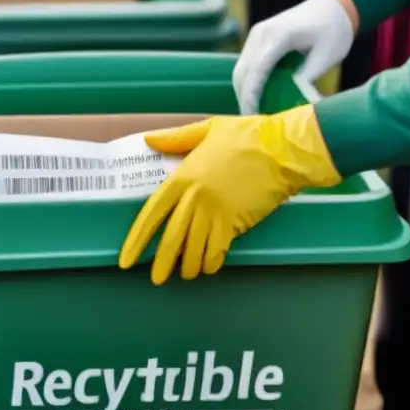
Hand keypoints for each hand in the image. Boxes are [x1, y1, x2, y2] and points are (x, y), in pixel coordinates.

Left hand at [118, 105, 341, 283]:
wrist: (282, 149)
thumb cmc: (245, 135)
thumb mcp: (206, 130)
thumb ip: (175, 139)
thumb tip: (147, 140)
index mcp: (182, 177)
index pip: (152, 214)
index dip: (137, 239)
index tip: (126, 259)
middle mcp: (195, 199)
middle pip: (171, 238)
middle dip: (162, 262)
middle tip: (156, 279)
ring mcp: (216, 212)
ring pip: (195, 248)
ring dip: (189, 265)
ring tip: (186, 273)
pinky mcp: (237, 222)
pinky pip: (218, 249)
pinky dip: (211, 261)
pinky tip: (208, 267)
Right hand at [233, 0, 355, 114]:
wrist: (332, 6)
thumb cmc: (334, 29)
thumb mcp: (327, 55)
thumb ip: (308, 77)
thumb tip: (293, 99)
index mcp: (278, 36)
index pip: (258, 70)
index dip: (253, 94)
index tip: (254, 115)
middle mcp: (260, 34)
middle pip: (243, 72)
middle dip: (244, 98)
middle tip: (252, 122)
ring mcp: (256, 35)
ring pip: (241, 69)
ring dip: (244, 91)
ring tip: (253, 113)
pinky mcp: (257, 39)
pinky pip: (246, 64)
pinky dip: (248, 82)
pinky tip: (256, 98)